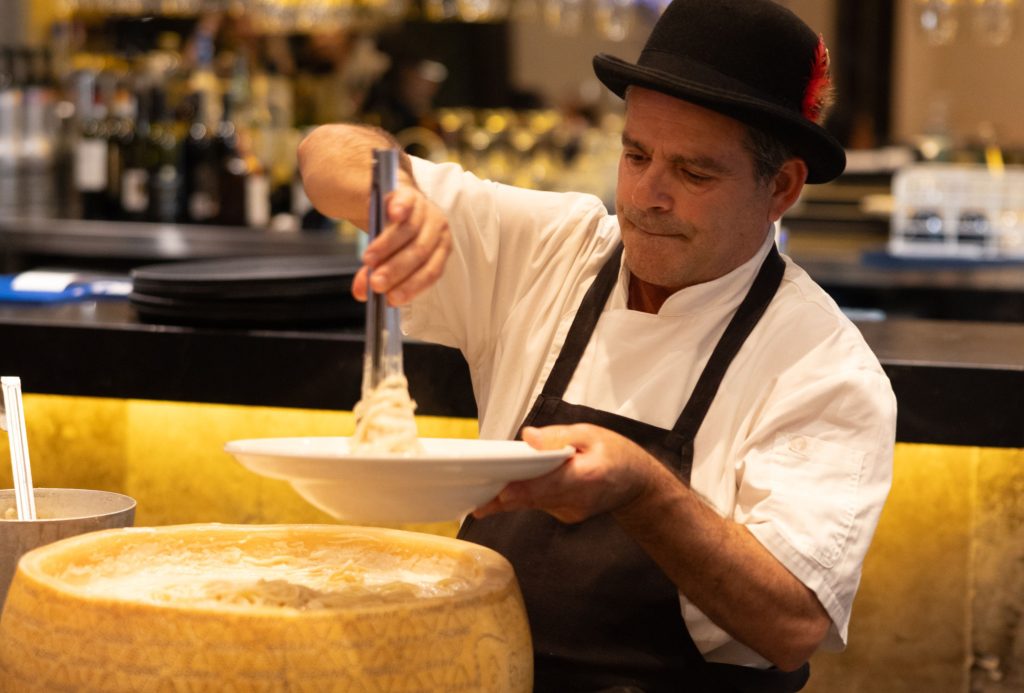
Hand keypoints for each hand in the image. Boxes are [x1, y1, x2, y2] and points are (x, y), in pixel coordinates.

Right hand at [352, 184, 450, 305]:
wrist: (395, 205)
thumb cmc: (396, 239)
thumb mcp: (388, 259)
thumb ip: (376, 275)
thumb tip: (360, 293)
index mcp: (440, 251)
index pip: (431, 272)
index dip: (411, 287)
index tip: (391, 299)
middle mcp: (438, 231)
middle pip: (419, 253)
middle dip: (396, 270)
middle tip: (376, 283)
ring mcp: (426, 210)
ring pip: (409, 231)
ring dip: (387, 247)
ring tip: (368, 260)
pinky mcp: (410, 194)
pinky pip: (407, 202)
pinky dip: (401, 208)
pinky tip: (392, 215)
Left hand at [473, 424, 663, 523]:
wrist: (637, 485)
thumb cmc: (615, 453)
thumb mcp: (592, 433)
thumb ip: (559, 436)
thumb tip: (527, 438)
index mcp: (587, 477)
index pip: (549, 485)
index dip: (524, 490)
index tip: (502, 493)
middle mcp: (577, 500)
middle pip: (534, 498)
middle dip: (505, 498)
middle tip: (476, 502)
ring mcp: (570, 511)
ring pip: (533, 503)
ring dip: (510, 498)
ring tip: (480, 496)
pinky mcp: (565, 515)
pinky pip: (540, 504)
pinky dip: (525, 496)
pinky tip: (508, 489)